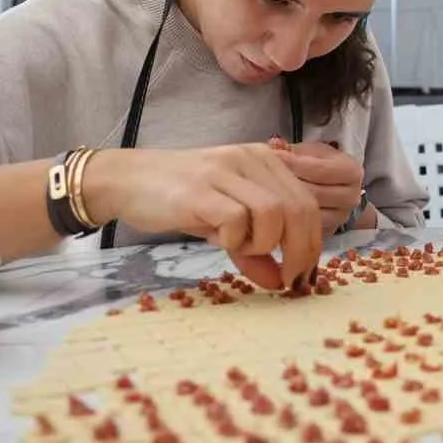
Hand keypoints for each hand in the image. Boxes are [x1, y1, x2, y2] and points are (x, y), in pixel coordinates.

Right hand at [82, 144, 321, 288]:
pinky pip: (236, 220)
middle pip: (299, 209)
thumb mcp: (226, 222)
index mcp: (265, 160)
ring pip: (273, 214)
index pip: (308, 203)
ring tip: (238, 248)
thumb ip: (255, 248)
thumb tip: (280, 283)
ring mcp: (226, 171)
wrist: (128, 181)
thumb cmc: (181, 200)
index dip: (314, 243)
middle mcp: (251, 159)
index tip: (305, 274)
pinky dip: (234, 240)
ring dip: (262, 244)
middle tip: (287, 280)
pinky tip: (217, 239)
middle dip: (299, 252)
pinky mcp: (200, 190)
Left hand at [270, 138, 363, 234]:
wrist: (335, 190)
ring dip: (282, 202)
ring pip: (305, 213)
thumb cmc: (320, 166)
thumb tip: (274, 145)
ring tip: (264, 191)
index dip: (291, 162)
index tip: (270, 157)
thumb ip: (293, 149)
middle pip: (311, 193)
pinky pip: (302, 228)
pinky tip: (272, 207)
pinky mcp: (327, 232)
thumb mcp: (312, 152)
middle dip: (284, 184)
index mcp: (351, 172)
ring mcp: (340, 218)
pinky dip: (285, 217)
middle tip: (261, 176)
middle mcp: (350, 197)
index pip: (318, 169)